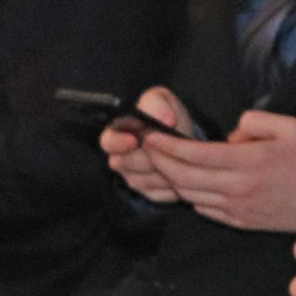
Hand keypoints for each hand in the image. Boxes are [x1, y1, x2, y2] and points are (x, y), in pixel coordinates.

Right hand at [101, 86, 184, 202]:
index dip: (118, 143)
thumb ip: (157, 103)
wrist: (187, 139)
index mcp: (118, 134)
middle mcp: (121, 157)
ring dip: (162, 171)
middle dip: (148, 156)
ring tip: (178, 159)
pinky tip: (180, 173)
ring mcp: (133, 176)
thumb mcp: (163, 101)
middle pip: (125, 164)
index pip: (108, 142)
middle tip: (167, 149)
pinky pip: (156, 194)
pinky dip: (171, 186)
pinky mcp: (148, 192)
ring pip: (141, 181)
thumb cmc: (170, 118)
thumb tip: (163, 118)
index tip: (134, 140)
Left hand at [142, 110, 295, 232]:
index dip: (167, 145)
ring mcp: (236, 208)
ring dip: (170, 179)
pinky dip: (188, 195)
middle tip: (147, 148)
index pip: (195, 154)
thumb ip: (255, 121)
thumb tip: (229, 135)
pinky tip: (188, 183)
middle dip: (159, 161)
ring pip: (188, 195)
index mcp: (249, 161)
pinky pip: (203, 209)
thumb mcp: (291, 127)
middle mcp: (237, 187)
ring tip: (162, 164)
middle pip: (182, 177)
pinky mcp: (238, 221)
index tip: (150, 135)